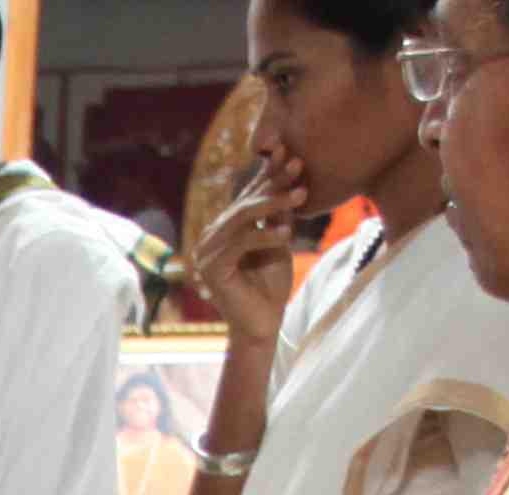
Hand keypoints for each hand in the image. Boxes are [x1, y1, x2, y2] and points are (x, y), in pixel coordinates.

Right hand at [185, 158, 305, 340]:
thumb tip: (286, 175)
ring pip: (242, 219)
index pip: (248, 197)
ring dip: (274, 204)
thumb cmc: (270, 288)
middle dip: (273, 183)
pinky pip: (241, 244)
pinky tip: (287, 233)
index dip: (268, 175)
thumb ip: (276, 216)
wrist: (261, 326)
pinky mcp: (211, 269)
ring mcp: (207, 253)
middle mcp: (211, 237)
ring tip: (301, 195)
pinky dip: (265, 236)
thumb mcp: (278, 243)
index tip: (290, 154)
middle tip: (298, 165)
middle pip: (245, 203)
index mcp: (225, 230)